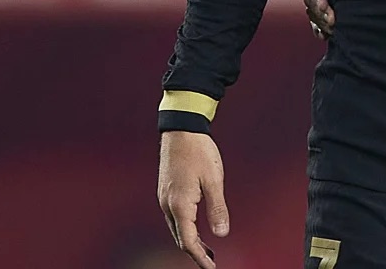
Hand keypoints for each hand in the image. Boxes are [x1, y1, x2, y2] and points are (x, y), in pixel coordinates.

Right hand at [158, 130, 229, 268]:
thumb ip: (218, 209)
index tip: (211, 267)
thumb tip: (221, 234)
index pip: (188, 241)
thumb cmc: (199, 151)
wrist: (181, 130)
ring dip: (191, 240)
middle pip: (180, 238)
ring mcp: (164, 198)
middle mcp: (167, 205)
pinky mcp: (166, 191)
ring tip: (208, 248)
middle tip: (212, 261)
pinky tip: (197, 227)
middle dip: (195, 252)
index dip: (199, 257)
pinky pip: (174, 217)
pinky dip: (185, 227)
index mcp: (180, 205)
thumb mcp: (214, 180)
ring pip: (176, 228)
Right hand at [303, 0, 334, 38]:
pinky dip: (320, 30)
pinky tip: (324, 37)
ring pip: (314, 13)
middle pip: (312, 1)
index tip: (327, 9)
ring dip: (321, 23)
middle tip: (333, 23)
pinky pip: (319, 23)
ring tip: (333, 30)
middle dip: (321, 13)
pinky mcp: (332, 10)